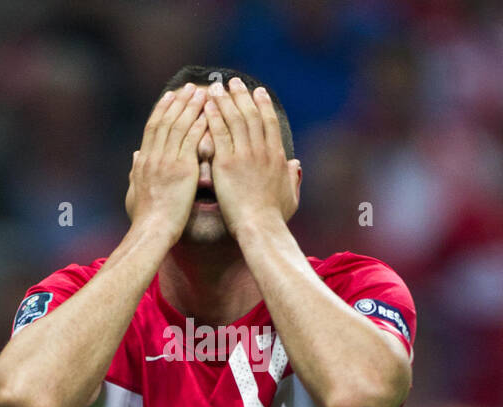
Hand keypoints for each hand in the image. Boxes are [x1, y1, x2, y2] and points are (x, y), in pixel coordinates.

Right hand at [124, 83, 208, 242]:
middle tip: (189, 86)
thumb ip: (135, 172)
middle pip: (166, 120)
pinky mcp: (182, 169)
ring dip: (191, 106)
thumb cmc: (145, 219)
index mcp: (144, 161)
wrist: (152, 231)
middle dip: (178, 101)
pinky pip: (192, 140)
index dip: (162, 109)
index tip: (170, 96)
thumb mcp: (133, 192)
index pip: (153, 127)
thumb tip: (134, 157)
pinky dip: (200, 124)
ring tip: (203, 92)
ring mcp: (167, 161)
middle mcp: (154, 156)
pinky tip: (210, 113)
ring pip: (180, 126)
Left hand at [204, 77, 298, 238]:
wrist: (260, 227)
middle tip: (233, 82)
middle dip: (242, 95)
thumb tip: (295, 165)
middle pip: (251, 115)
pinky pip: (219, 133)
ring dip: (225, 100)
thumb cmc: (275, 218)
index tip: (257, 92)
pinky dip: (213, 117)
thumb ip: (293, 178)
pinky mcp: (227, 163)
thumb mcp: (291, 196)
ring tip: (215, 87)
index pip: (269, 123)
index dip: (263, 105)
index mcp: (276, 157)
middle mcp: (262, 151)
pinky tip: (206, 105)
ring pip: (234, 119)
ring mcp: (244, 155)